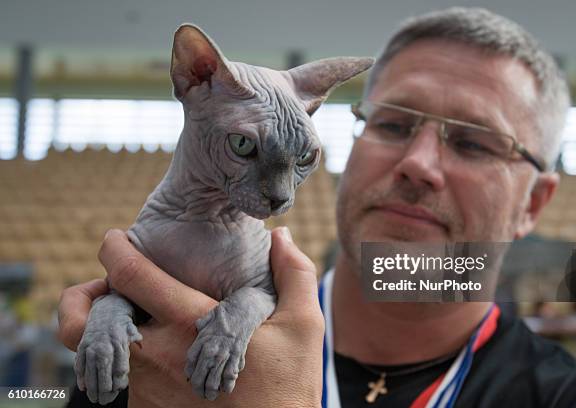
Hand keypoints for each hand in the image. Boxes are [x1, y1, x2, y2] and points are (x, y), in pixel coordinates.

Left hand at [59, 227, 323, 407]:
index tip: (114, 239)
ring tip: (148, 320)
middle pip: (86, 327)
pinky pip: (130, 379)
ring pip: (111, 352)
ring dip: (121, 330)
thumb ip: (293, 274)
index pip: (132, 277)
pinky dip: (140, 360)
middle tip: (99, 288)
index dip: (115, 250)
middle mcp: (157, 358)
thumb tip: (282, 234)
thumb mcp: (303, 328)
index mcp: (191, 326)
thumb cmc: (288, 390)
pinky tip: (170, 357)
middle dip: (80, 300)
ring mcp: (147, 391)